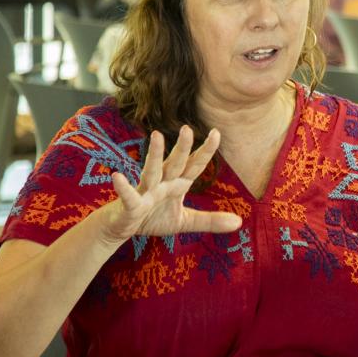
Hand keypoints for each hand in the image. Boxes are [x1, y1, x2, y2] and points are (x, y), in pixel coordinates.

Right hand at [102, 126, 242, 243]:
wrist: (122, 228)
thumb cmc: (153, 218)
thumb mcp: (185, 221)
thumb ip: (210, 220)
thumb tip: (239, 223)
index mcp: (176, 184)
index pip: (194, 166)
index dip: (205, 151)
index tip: (217, 132)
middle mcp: (162, 183)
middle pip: (174, 163)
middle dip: (182, 147)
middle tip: (188, 128)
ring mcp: (145, 191)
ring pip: (151, 171)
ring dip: (155, 155)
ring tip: (157, 136)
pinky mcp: (130, 205)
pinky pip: (128, 196)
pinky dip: (123, 187)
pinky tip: (117, 176)